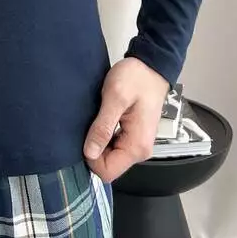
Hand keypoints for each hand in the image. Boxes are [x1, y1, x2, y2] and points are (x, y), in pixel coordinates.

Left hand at [83, 57, 170, 184]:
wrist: (151, 66)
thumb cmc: (136, 78)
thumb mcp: (115, 98)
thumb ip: (103, 127)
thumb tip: (89, 152)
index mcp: (136, 146)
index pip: (107, 171)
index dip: (91, 158)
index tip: (85, 136)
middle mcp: (140, 151)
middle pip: (108, 166)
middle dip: (94, 150)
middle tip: (90, 124)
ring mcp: (137, 144)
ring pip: (110, 156)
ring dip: (99, 142)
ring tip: (96, 119)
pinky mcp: (133, 136)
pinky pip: (114, 146)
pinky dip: (104, 137)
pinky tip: (102, 120)